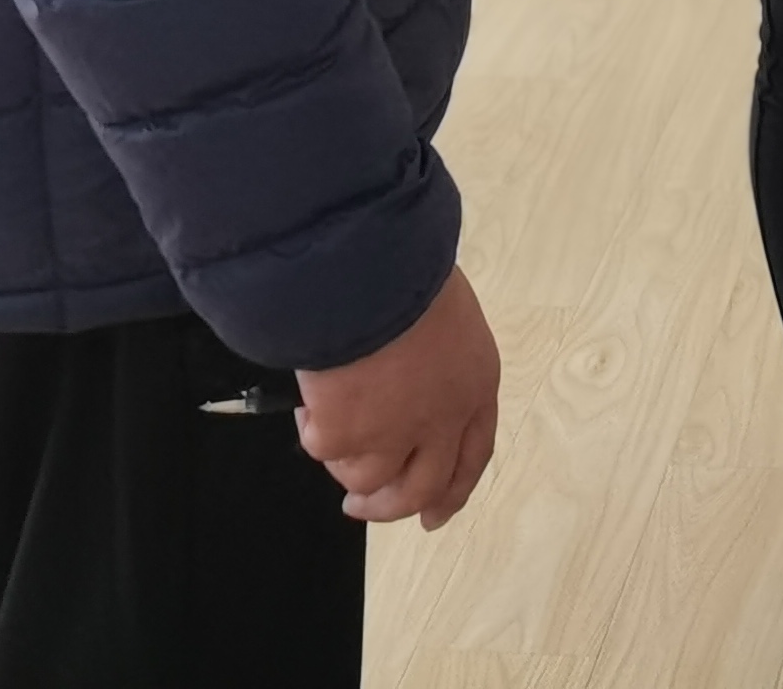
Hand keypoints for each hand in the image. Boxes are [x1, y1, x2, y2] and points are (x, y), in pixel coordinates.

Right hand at [297, 265, 501, 528]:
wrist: (368, 271)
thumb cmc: (409, 267)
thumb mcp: (443, 307)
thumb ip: (435, 352)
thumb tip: (409, 369)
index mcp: (474, 386)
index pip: (473, 454)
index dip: (453, 491)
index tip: (433, 516)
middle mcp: (440, 421)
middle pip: (420, 488)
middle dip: (390, 507)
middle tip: (360, 507)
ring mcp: (392, 434)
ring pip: (367, 478)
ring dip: (345, 468)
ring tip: (325, 434)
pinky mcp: (344, 435)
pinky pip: (322, 448)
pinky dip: (311, 430)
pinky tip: (308, 401)